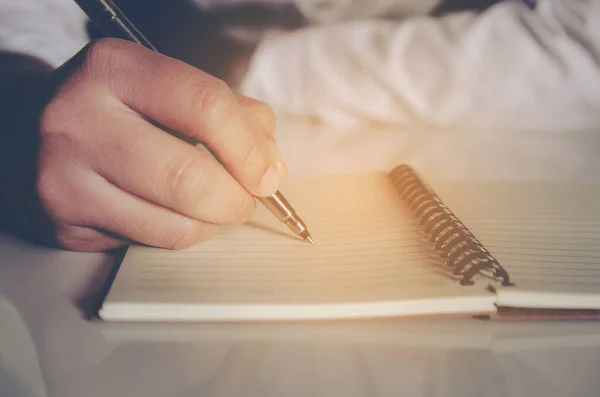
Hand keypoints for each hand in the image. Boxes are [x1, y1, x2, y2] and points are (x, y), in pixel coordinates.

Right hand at [0, 38, 284, 251]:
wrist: (33, 134)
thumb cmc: (120, 111)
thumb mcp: (169, 90)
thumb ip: (232, 115)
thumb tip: (270, 168)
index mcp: (116, 68)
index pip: (206, 106)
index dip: (251, 149)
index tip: (268, 175)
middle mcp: (79, 117)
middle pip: (190, 177)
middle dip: (236, 200)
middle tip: (244, 200)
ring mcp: (64, 173)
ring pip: (173, 224)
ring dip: (212, 224)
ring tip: (214, 208)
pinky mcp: (62, 220)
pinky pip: (149, 243)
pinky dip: (182, 235)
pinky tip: (178, 217)